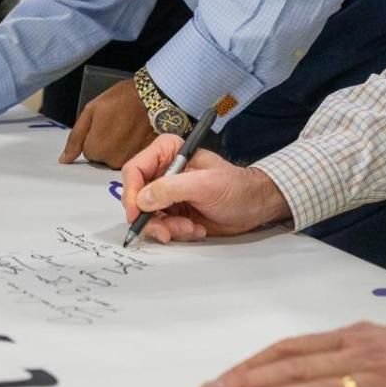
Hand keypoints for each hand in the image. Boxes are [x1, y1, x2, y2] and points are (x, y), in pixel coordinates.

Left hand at [59, 78, 156, 167]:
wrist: (153, 96)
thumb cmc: (121, 99)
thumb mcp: (91, 111)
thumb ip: (75, 138)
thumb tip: (64, 160)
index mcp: (96, 150)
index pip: (88, 150)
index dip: (94, 135)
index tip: (104, 122)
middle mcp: (112, 161)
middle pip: (102, 157)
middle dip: (106, 143)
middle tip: (116, 124)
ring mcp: (129, 161)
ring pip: (116, 158)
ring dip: (119, 146)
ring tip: (127, 127)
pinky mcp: (143, 158)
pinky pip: (131, 157)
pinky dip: (132, 147)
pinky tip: (136, 133)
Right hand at [120, 134, 289, 241]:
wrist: (253, 206)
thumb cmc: (236, 187)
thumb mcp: (205, 185)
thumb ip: (171, 189)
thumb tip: (143, 199)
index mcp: (167, 152)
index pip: (134, 170)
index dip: (131, 193)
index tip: (138, 213)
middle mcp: (162, 172)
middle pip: (137, 197)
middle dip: (152, 217)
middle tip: (168, 230)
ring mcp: (166, 194)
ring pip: (148, 216)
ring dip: (168, 228)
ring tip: (191, 228)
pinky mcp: (172, 212)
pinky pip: (161, 227)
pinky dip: (175, 233)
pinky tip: (195, 229)